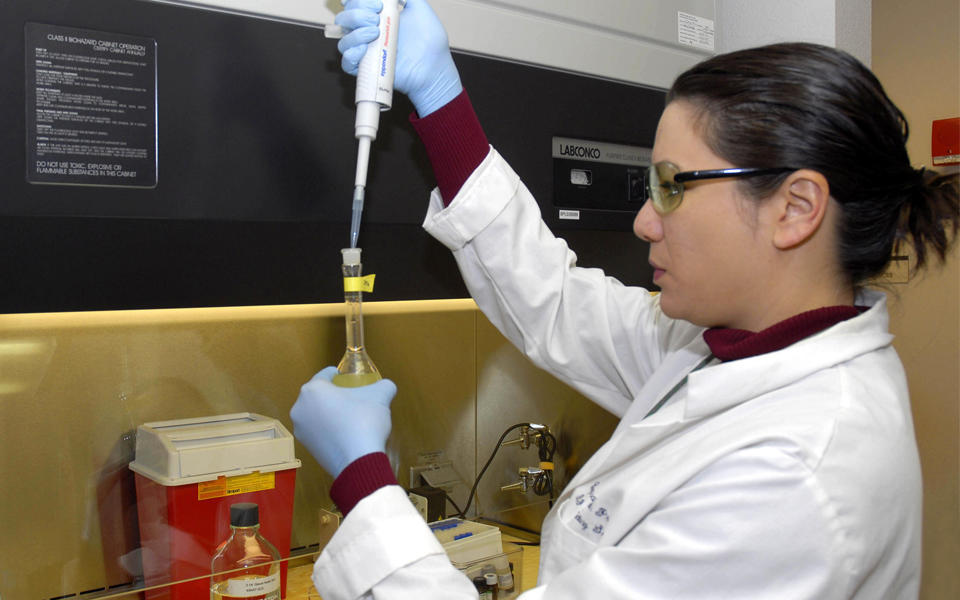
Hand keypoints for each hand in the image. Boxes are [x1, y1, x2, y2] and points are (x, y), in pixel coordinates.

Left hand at [290, 366, 396, 477]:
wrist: (358, 461)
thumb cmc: (364, 421)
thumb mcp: (380, 396)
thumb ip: (384, 386)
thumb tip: (386, 386)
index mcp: (313, 390)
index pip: (324, 375)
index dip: (336, 374)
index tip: (344, 376)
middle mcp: (300, 408)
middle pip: (318, 395)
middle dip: (332, 394)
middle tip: (350, 397)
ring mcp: (300, 430)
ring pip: (316, 414)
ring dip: (329, 412)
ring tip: (348, 417)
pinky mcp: (306, 447)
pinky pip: (318, 431)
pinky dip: (328, 429)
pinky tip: (344, 433)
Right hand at [335, 0, 462, 115]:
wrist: (434, 69)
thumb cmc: (431, 44)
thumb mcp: (421, 11)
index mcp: (378, 18)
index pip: (354, 4)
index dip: (356, 0)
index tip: (378, 3)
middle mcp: (369, 34)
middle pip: (344, 19)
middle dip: (357, 13)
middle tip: (376, 17)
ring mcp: (367, 52)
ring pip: (344, 40)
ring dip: (355, 32)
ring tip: (376, 33)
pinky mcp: (367, 69)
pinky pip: (347, 62)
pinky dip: (351, 53)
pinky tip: (365, 48)